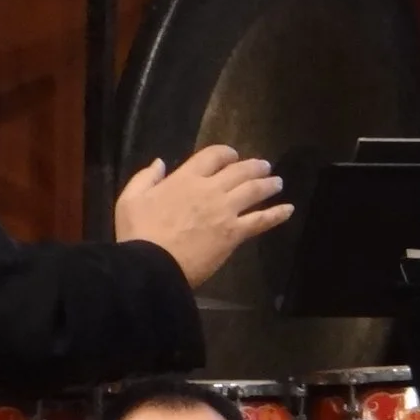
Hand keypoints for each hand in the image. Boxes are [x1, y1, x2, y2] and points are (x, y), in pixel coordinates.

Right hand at [114, 144, 291, 287]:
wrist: (152, 266)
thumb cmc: (138, 234)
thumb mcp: (130, 199)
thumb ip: (145, 178)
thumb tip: (160, 162)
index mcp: (184, 178)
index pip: (212, 156)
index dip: (226, 153)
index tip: (232, 156)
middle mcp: (209, 190)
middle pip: (239, 171)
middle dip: (253, 166)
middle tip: (264, 166)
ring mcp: (225, 211)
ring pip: (254, 191)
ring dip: (268, 184)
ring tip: (278, 182)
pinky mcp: (234, 233)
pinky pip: (261, 221)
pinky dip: (277, 214)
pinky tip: (289, 209)